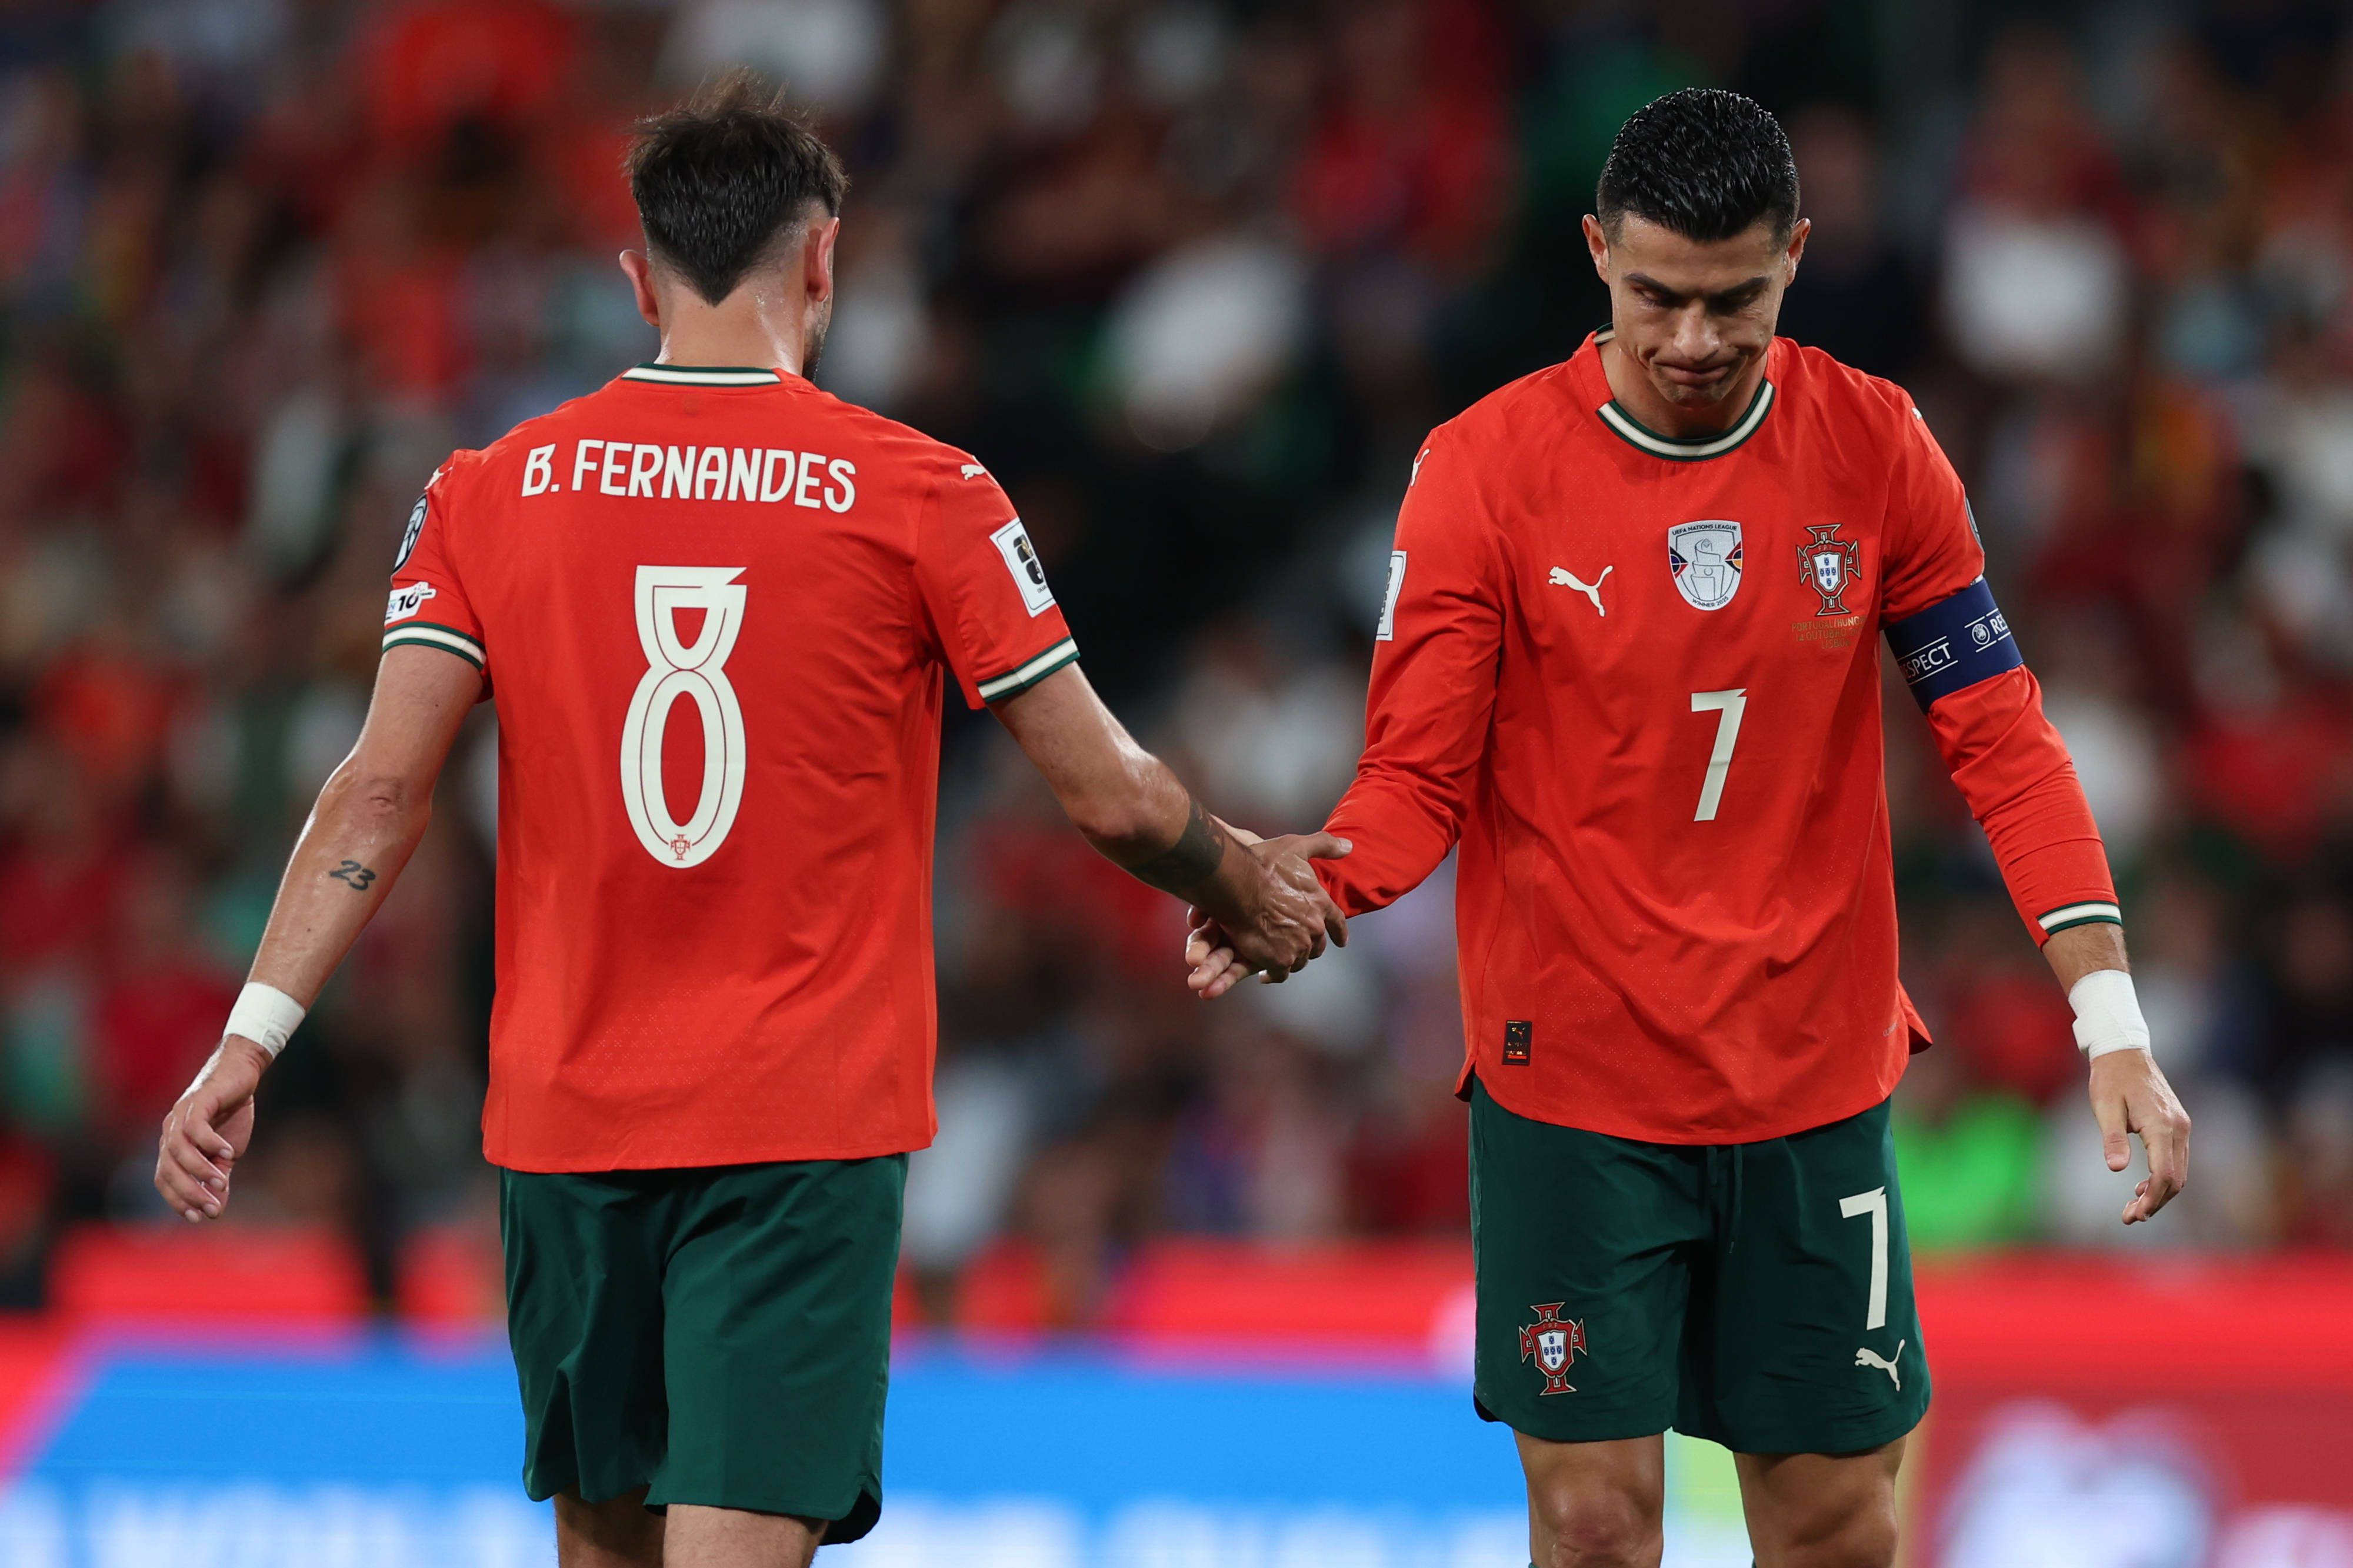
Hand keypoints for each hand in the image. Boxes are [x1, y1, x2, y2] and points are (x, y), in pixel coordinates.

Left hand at [155, 1037, 267, 1221]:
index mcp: (172, 1145)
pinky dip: (210, 1143)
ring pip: (179, 1151)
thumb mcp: (226, 1153)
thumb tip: (216, 1209)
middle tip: (211, 1208)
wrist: (241, 1073)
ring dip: (199, 1171)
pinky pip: (196, 1128)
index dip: (177, 1200)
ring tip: (221, 1183)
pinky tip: (229, 1153)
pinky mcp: (198, 1101)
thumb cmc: (231, 1112)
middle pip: (169, 1169)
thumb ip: (218, 1177)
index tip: (197, 1217)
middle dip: (188, 1192)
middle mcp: (170, 1131)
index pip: (164, 1179)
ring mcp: (181, 1115)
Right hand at [1186, 831, 1351, 997]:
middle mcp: (1314, 927)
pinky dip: (1273, 973)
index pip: (1337, 922)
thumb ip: (1323, 845)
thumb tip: (1348, 846)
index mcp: (1320, 903)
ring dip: (1290, 959)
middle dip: (1308, 946)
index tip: (1341, 942)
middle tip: (1295, 946)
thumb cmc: (1264, 865)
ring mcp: (1297, 946)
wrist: (1238, 885)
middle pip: (1317, 946)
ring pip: (1299, 961)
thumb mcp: (1296, 847)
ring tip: (1278, 959)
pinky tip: (1264, 973)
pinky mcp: (1278, 960)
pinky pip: (1280, 973)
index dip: (1339, 932)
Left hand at [2088, 1048, 2188, 1224]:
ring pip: (2179, 1172)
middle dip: (2155, 1202)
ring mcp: (2182, 1126)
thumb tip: (2117, 1169)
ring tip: (2134, 1208)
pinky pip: (2176, 1159)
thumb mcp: (2104, 1107)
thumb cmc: (2110, 1079)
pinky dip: (2163, 1177)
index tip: (2135, 1215)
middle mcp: (2179, 1128)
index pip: (2164, 1174)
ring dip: (2159, 1193)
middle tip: (2129, 1217)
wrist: (2125, 1052)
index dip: (2151, 1199)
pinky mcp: (2178, 1125)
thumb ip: (2112, 1138)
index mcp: (2162, 1126)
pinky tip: (2141, 1187)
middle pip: (2175, 1179)